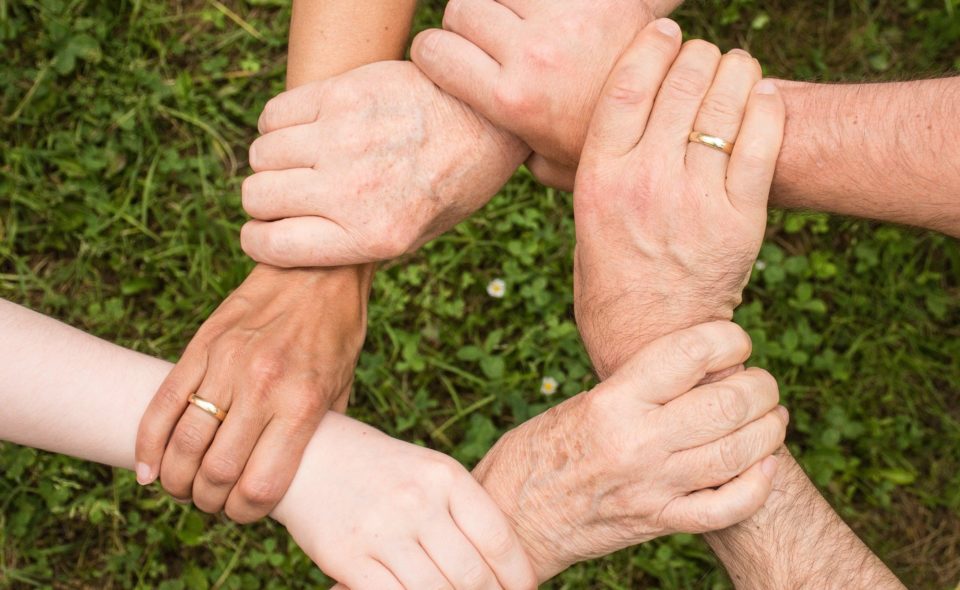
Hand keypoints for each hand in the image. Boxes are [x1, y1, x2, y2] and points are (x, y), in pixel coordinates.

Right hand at [135, 265, 369, 521]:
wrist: (317, 269)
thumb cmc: (336, 333)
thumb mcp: (342, 388)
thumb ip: (318, 433)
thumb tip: (299, 477)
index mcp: (302, 404)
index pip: (260, 485)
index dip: (245, 513)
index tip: (244, 513)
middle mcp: (262, 387)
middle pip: (216, 472)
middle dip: (208, 501)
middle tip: (211, 502)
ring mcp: (227, 364)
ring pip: (183, 443)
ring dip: (176, 479)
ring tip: (183, 487)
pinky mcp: (201, 346)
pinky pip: (163, 403)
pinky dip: (148, 444)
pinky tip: (149, 468)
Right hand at [240, 60, 527, 267]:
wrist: (487, 120)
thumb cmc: (450, 184)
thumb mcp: (415, 236)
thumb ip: (354, 245)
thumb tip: (291, 245)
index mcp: (372, 236)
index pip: (272, 245)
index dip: (259, 241)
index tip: (265, 232)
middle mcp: (353, 190)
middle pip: (257, 197)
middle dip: (264, 201)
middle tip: (288, 194)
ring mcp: (344, 138)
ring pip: (261, 154)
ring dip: (273, 161)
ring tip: (301, 160)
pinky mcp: (342, 94)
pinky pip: (274, 114)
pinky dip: (278, 125)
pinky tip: (305, 130)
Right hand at [272, 413, 536, 589]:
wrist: (309, 456)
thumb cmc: (381, 470)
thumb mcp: (428, 472)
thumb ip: (463, 511)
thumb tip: (503, 567)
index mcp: (444, 476)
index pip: (498, 538)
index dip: (518, 575)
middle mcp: (416, 501)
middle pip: (472, 574)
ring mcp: (381, 530)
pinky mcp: (347, 557)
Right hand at [411, 0, 681, 188]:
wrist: (674, 116)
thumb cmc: (605, 148)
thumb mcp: (549, 163)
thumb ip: (510, 149)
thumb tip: (483, 147)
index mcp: (510, 99)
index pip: (433, 50)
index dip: (433, 51)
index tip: (446, 57)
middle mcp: (531, 55)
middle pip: (462, 8)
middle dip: (466, 22)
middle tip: (487, 40)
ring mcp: (563, 19)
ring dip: (501, 2)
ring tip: (519, 23)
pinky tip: (548, 15)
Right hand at [472, 322, 786, 579]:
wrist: (512, 518)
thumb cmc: (538, 452)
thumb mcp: (581, 404)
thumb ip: (637, 389)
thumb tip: (696, 369)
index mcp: (612, 402)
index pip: (690, 354)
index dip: (729, 339)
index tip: (736, 340)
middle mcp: (637, 442)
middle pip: (727, 403)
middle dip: (761, 387)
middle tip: (762, 383)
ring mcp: (652, 487)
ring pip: (738, 452)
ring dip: (769, 429)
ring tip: (772, 416)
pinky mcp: (659, 522)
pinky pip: (727, 507)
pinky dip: (757, 485)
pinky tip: (763, 466)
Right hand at [572, 22, 784, 377]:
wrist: (651, 340)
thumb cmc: (610, 279)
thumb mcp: (583, 219)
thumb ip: (591, 168)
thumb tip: (593, 119)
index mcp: (599, 177)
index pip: (626, 85)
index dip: (650, 46)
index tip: (665, 30)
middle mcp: (645, 181)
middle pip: (680, 84)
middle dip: (697, 55)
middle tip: (704, 54)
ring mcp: (695, 199)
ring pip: (724, 104)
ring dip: (736, 71)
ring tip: (737, 67)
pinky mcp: (740, 220)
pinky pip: (762, 142)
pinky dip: (766, 107)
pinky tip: (763, 95)